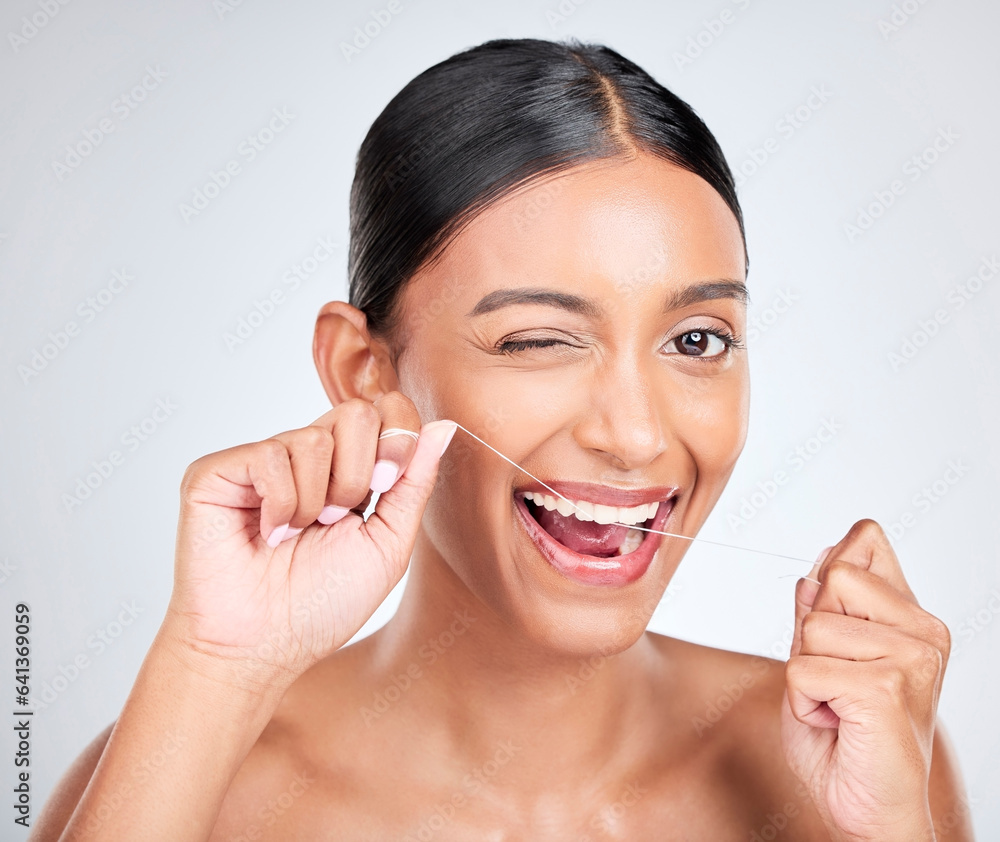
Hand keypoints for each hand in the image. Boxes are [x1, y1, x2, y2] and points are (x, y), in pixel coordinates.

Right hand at [163, 391, 457, 688]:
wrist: (264, 647)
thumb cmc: (323, 604)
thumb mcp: (388, 543)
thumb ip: (415, 483)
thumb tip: (443, 427)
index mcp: (348, 467)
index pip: (384, 411)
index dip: (397, 440)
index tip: (386, 486)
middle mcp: (305, 456)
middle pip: (356, 412)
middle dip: (359, 475)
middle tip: (337, 519)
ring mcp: (262, 460)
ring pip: (314, 438)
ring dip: (317, 501)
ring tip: (296, 536)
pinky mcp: (218, 470)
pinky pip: (271, 456)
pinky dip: (280, 505)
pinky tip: (267, 533)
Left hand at [781, 519, 950, 841]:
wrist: (869, 810)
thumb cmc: (844, 742)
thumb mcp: (817, 662)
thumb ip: (817, 616)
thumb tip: (812, 572)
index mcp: (911, 617)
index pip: (863, 542)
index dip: (828, 580)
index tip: (837, 635)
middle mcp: (921, 631)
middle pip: (831, 580)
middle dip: (811, 634)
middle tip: (835, 683)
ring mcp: (910, 657)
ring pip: (811, 629)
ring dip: (805, 674)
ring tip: (836, 706)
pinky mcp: (887, 686)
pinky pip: (803, 670)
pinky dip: (803, 702)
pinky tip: (836, 724)